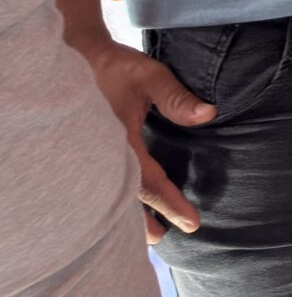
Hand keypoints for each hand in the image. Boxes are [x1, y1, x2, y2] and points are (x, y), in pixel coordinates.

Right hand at [71, 32, 211, 241]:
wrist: (77, 58)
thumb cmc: (117, 67)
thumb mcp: (150, 76)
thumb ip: (177, 97)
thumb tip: (209, 115)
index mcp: (118, 140)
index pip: (147, 180)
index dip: (169, 203)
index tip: (191, 222)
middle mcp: (104, 152)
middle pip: (126, 195)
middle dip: (144, 218)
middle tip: (163, 238)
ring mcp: (96, 151)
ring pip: (113, 191)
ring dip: (129, 213)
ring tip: (149, 236)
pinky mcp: (95, 148)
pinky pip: (106, 179)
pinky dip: (119, 197)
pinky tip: (128, 207)